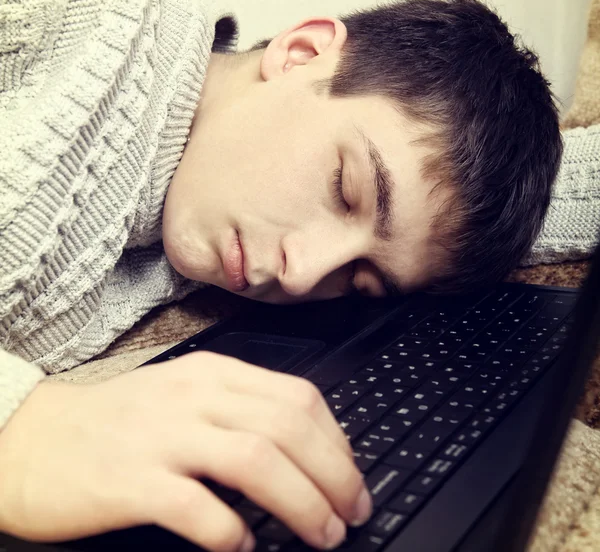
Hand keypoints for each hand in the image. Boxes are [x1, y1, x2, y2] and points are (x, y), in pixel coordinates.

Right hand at [0, 352, 371, 550]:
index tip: (351, 475)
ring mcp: (163, 436)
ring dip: (301, 503)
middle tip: (352, 512)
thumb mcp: (187, 395)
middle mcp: (195, 397)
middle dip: (334, 475)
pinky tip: (246, 547)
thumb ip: (240, 411)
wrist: (38, 436)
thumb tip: (302, 450)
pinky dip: (232, 530)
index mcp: (215, 373)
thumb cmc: (121, 420)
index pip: (298, 397)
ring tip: (323, 534)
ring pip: (256, 461)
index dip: (337, 441)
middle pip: (287, 428)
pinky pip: (197, 507)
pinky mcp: (132, 481)